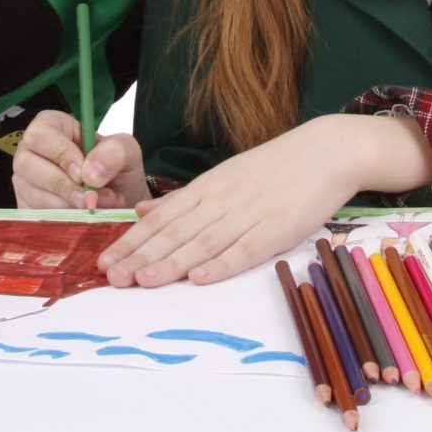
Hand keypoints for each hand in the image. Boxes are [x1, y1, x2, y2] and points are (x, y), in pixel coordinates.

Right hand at [11, 109, 147, 210]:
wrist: (120, 200)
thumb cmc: (117, 168)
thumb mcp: (127, 151)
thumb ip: (115, 152)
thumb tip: (90, 173)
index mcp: (51, 127)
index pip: (39, 134)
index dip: (60, 154)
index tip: (84, 173)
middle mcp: (30, 152)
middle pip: (25, 164)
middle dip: (62, 185)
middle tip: (90, 197)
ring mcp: (25, 182)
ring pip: (32, 194)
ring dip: (68, 206)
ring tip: (96, 206)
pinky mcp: (27, 209)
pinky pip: (36, 217)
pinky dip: (64, 220)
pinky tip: (84, 217)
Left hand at [95, 115, 372, 287]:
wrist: (327, 150)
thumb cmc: (275, 166)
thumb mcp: (224, 175)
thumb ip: (184, 198)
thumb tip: (142, 211)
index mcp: (208, 186)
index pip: (161, 217)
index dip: (132, 240)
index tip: (104, 260)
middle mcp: (221, 199)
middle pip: (175, 231)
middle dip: (141, 255)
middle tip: (111, 277)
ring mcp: (249, 213)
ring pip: (203, 242)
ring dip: (171, 264)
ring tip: (142, 281)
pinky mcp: (278, 227)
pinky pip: (246, 248)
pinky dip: (222, 264)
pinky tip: (201, 278)